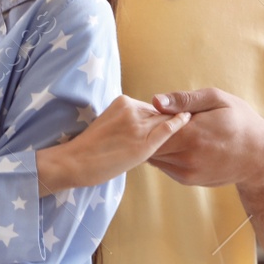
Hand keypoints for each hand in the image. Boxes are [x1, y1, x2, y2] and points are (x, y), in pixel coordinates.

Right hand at [37, 95, 191, 194]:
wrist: (75, 161)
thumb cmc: (89, 148)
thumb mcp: (109, 123)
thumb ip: (127, 120)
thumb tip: (145, 125)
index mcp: (122, 101)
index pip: (150, 107)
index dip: (159, 117)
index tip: (166, 122)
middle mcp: (131, 108)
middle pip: (159, 112)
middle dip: (169, 119)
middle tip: (186, 123)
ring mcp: (137, 124)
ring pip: (164, 120)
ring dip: (175, 124)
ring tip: (189, 128)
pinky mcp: (142, 142)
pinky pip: (167, 129)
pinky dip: (180, 123)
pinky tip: (188, 120)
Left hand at [147, 88, 263, 187]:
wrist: (259, 155)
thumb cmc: (239, 121)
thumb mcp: (217, 100)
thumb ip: (184, 100)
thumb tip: (155, 101)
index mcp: (192, 135)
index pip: (152, 128)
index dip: (150, 118)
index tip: (159, 109)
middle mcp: (187, 158)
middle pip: (151, 144)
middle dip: (151, 132)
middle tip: (162, 119)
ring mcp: (187, 172)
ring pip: (155, 157)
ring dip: (157, 144)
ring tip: (174, 131)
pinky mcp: (188, 180)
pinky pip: (164, 166)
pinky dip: (166, 154)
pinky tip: (180, 143)